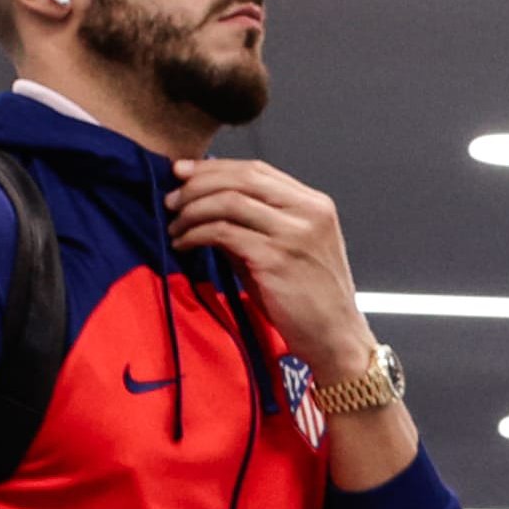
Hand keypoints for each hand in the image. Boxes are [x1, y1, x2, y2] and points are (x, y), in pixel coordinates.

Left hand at [162, 158, 374, 388]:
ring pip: (229, 201)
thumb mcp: (287, 251)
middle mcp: (308, 212)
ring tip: (176, 227)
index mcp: (314, 205)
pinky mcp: (276, 258)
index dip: (214, 168)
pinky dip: (197, 234)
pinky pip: (224, 232)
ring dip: (193, 210)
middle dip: (197, 184)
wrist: (337, 339)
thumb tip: (205, 207)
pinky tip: (185, 244)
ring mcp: (294, 234)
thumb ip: (253, 225)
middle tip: (171, 200)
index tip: (183, 173)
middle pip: (241, 178)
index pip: (256, 169)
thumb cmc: (312, 302)